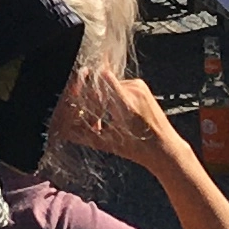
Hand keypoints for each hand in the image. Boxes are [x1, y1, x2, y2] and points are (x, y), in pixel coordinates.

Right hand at [54, 62, 192, 174]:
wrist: (166, 149)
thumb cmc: (138, 149)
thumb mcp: (107, 143)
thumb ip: (83, 133)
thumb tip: (63, 129)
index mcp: (126, 104)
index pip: (100, 79)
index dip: (85, 85)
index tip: (75, 96)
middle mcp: (134, 90)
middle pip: (101, 83)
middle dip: (90, 98)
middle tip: (88, 116)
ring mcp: (139, 86)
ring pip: (108, 84)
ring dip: (101, 99)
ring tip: (101, 119)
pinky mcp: (141, 85)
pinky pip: (118, 85)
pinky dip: (111, 97)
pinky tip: (112, 113)